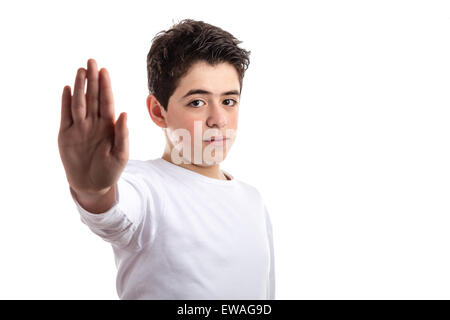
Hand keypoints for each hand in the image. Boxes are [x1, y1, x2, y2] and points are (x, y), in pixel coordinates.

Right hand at [58, 59, 128, 195]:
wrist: (92, 185)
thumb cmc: (110, 171)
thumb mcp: (121, 155)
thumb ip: (123, 134)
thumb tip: (124, 113)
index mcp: (109, 126)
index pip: (107, 102)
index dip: (106, 87)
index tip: (105, 71)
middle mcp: (94, 123)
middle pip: (93, 97)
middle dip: (93, 80)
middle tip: (92, 61)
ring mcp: (80, 127)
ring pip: (79, 102)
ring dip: (80, 87)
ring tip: (81, 71)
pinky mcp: (66, 134)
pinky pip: (66, 115)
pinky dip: (66, 102)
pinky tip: (67, 88)